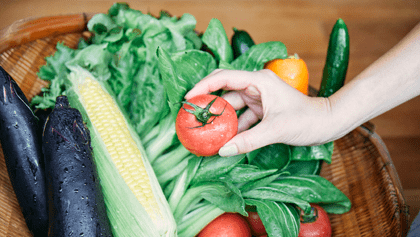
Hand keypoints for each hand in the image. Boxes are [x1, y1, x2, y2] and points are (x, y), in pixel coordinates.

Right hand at [185, 69, 332, 156]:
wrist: (326, 123)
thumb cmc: (306, 119)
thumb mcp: (276, 130)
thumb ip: (248, 140)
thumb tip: (223, 151)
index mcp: (259, 80)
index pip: (224, 77)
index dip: (204, 86)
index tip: (188, 97)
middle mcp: (256, 86)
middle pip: (225, 91)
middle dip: (208, 103)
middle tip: (191, 115)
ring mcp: (258, 98)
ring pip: (232, 107)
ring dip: (221, 119)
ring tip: (204, 131)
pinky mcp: (262, 110)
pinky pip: (242, 117)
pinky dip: (233, 128)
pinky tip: (223, 140)